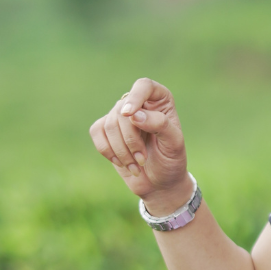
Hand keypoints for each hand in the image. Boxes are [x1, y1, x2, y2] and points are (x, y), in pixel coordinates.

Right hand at [89, 78, 188, 210]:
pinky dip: (108, 151)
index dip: (135, 97)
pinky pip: (97, 132)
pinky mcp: (106, 129)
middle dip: (131, 140)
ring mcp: (121, 116)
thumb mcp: (174, 144)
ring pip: (109, 124)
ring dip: (121, 150)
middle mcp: (139, 104)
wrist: (160, 183)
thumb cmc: (171, 161)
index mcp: (160, 101)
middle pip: (122, 111)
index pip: (144, 86)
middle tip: (143, 159)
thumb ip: (160, 125)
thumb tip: (133, 114)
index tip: (129, 114)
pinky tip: (122, 163)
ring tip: (136, 165)